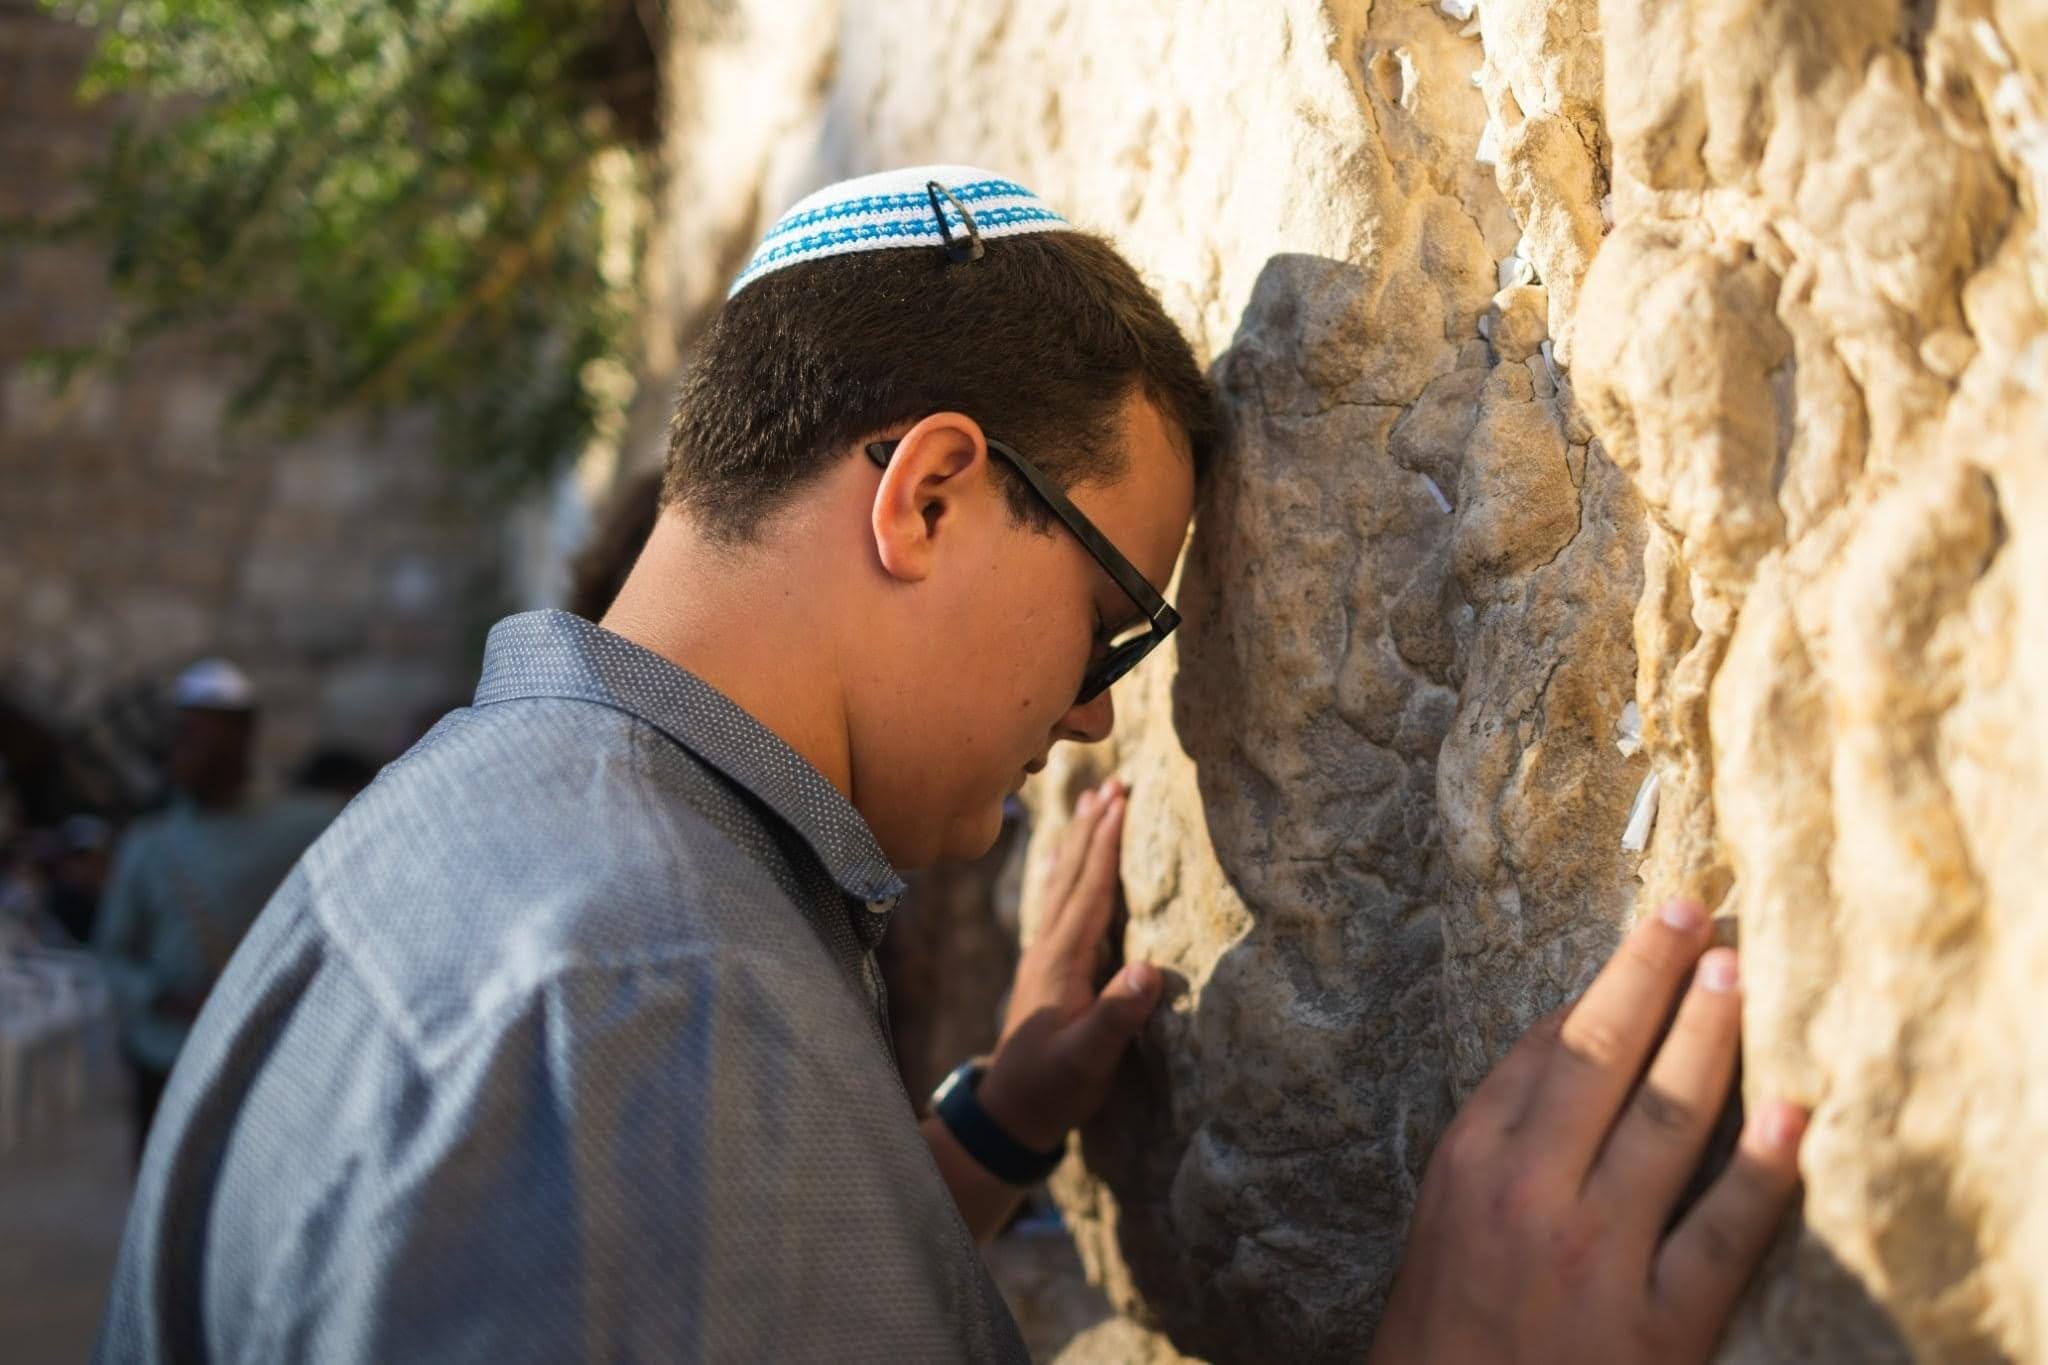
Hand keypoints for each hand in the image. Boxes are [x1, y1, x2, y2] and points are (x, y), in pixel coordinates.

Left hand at [976, 777, 1162, 1151]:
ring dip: (1077, 843)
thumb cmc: (1052, 1089)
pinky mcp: (1045, 969)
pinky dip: (1067, 873)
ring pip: (1060, 885)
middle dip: (1091, 828)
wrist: (1007, 1113)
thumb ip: (1116, 1017)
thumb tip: (1149, 969)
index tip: (1120, 800)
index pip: (1089, 890)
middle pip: (1071, 875)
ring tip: (1089, 806)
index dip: (1105, 844)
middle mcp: (1047, 948)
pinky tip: (1070, 867)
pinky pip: (1058, 904)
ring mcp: (1043, 957)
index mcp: (1061, 961)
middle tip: (1111, 783)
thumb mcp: (1088, 1060)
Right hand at [1370, 900, 1806, 1364]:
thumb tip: (1561, 1062)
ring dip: (1709, 1035)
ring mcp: (1599, 1259)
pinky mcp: (1659, 1329)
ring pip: (1668, 1119)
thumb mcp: (1440, 1225)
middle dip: (1649, 972)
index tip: (1642, 940)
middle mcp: (1530, 1197)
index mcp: (1468, 1166)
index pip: (1543, 1052)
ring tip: (1737, 973)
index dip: (1600, 987)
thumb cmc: (1439, 1337)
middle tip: (1694, 908)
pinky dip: (1766, 1167)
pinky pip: (1725, 1232)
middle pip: (1602, 1056)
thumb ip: (1498, 1148)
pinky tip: (1796, 1110)